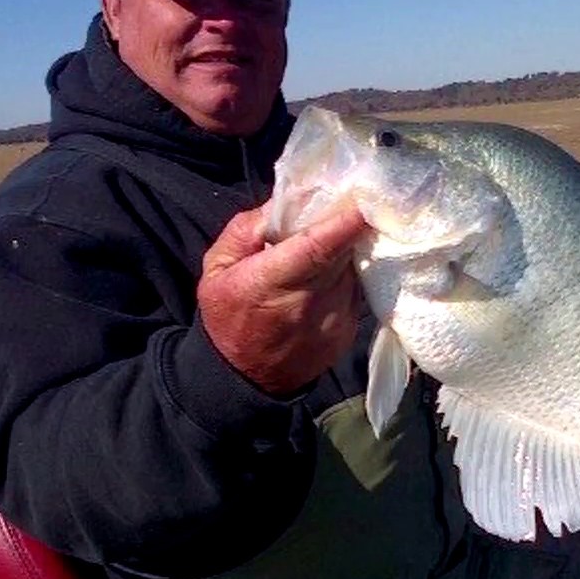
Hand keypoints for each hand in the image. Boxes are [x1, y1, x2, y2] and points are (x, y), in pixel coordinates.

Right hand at [198, 202, 368, 395]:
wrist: (246, 378)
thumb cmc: (227, 316)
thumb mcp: (216, 268)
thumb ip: (245, 231)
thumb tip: (283, 202)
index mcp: (268, 282)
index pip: (316, 248)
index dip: (343, 223)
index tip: (362, 200)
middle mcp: (307, 302)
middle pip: (341, 252)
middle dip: (346, 225)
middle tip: (346, 200)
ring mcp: (333, 320)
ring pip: (351, 270)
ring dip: (346, 251)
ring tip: (330, 241)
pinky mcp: (347, 331)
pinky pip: (354, 290)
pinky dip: (346, 276)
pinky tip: (327, 276)